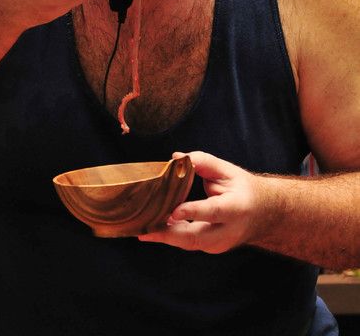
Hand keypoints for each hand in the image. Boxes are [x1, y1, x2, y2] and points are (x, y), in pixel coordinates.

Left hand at [138, 151, 259, 253]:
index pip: (213, 211)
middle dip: (170, 236)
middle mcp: (228, 231)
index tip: (173, 212)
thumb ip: (203, 162)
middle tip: (145, 230)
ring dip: (165, 238)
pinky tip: (151, 230)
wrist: (264, 214)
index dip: (192, 212)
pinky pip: (188, 243)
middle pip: (197, 237)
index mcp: (236, 207)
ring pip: (189, 243)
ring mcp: (220, 243)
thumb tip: (176, 158)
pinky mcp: (211, 248)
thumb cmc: (243, 189)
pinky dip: (170, 237)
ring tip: (141, 230)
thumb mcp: (228, 171)